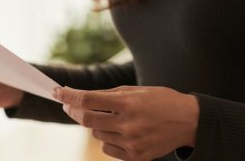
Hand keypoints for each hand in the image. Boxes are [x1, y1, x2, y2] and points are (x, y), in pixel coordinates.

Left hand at [53, 85, 199, 160]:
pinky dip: (106, 137)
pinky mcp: (135, 157)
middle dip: (73, 110)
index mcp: (127, 103)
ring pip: (96, 133)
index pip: (87, 100)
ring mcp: (131, 143)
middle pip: (86, 119)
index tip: (57, 91)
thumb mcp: (134, 90)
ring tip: (108, 115)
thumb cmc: (160, 100)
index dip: (68, 95)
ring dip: (95, 123)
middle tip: (68, 104)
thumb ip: (107, 95)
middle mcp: (127, 124)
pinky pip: (107, 148)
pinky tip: (117, 130)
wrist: (187, 121)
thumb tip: (82, 97)